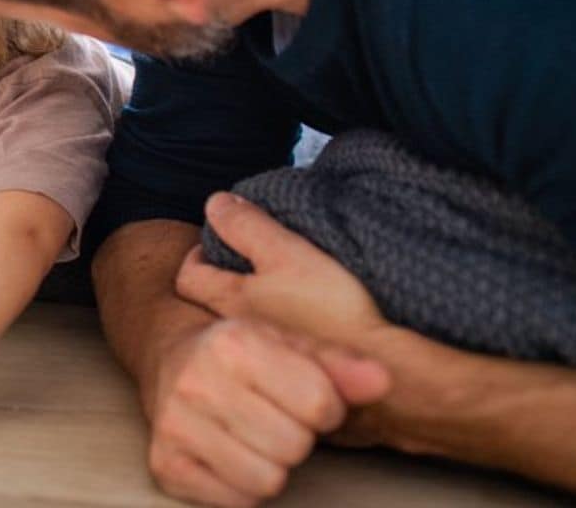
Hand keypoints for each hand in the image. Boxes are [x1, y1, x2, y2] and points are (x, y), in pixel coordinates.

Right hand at [140, 315, 390, 505]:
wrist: (169, 358)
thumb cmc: (241, 355)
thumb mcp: (289, 344)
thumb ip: (339, 364)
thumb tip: (381, 382)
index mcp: (233, 345)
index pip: (318, 404)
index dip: (324, 408)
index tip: (304, 399)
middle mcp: (197, 383)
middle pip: (293, 446)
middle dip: (296, 438)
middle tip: (275, 419)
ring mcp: (175, 426)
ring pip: (267, 479)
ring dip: (272, 465)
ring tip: (256, 438)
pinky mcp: (166, 465)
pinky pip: (236, 502)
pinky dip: (243, 487)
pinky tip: (232, 456)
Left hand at [175, 192, 390, 350]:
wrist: (387, 370)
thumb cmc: (335, 311)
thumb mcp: (290, 254)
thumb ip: (248, 228)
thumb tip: (216, 204)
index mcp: (230, 302)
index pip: (188, 278)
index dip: (196, 256)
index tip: (217, 244)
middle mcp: (237, 335)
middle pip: (209, 303)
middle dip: (220, 280)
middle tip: (244, 264)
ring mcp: (264, 359)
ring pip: (240, 326)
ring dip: (250, 307)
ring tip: (277, 290)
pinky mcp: (293, 371)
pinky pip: (270, 350)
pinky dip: (276, 333)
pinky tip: (304, 323)